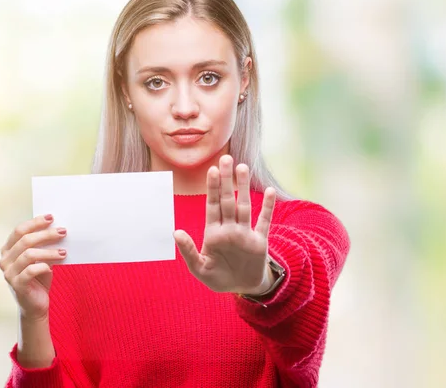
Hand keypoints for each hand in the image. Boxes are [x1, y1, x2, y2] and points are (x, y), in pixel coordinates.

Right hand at [0, 215, 66, 320]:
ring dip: (49, 251)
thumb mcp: (41, 258)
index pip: (19, 230)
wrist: (36, 303)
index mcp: (9, 250)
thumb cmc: (39, 277)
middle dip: (46, 234)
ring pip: (29, 255)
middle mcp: (5, 260)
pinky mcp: (17, 285)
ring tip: (64, 252)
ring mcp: (9, 273)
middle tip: (63, 232)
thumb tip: (58, 229)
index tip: (51, 218)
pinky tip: (53, 268)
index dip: (35, 222)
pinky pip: (31, 271)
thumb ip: (43, 245)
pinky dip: (44, 266)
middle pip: (25, 240)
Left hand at [174, 155, 276, 294]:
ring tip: (243, 167)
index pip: (213, 206)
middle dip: (226, 180)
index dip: (213, 188)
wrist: (243, 288)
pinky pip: (264, 222)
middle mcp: (230, 229)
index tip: (211, 170)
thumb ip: (189, 251)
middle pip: (228, 200)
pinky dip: (267, 207)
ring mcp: (245, 233)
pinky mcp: (260, 242)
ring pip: (244, 206)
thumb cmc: (219, 278)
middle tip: (225, 158)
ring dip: (244, 188)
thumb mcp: (200, 268)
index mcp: (214, 233)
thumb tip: (176, 232)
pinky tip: (270, 192)